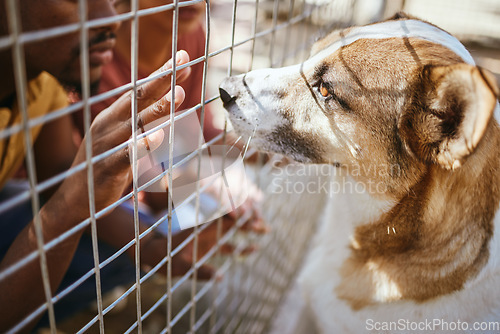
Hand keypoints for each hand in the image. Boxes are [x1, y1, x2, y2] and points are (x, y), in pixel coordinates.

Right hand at [52, 50, 191, 221]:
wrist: (73, 200)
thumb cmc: (104, 167)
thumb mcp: (124, 142)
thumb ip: (143, 128)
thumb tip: (170, 115)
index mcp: (112, 117)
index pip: (139, 90)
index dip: (161, 74)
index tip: (183, 58)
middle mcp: (108, 125)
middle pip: (137, 96)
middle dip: (162, 78)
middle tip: (183, 60)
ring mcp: (107, 144)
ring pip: (135, 122)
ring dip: (158, 108)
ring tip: (179, 94)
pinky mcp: (108, 166)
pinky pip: (128, 153)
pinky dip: (144, 143)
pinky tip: (161, 135)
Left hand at [141, 199, 267, 279]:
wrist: (156, 255)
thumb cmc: (167, 260)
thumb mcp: (183, 267)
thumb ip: (201, 271)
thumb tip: (221, 278)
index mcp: (203, 230)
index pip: (223, 219)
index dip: (238, 216)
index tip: (251, 217)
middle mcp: (208, 230)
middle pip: (233, 221)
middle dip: (249, 221)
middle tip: (265, 225)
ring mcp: (210, 237)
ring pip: (234, 230)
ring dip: (249, 229)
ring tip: (267, 230)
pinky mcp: (210, 245)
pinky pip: (229, 244)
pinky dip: (241, 245)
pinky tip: (254, 248)